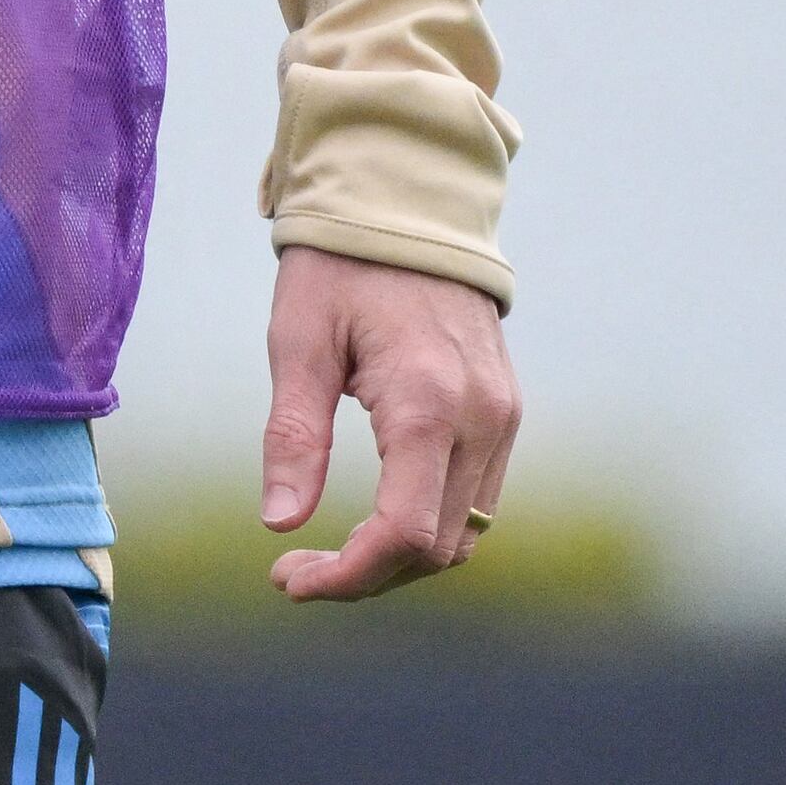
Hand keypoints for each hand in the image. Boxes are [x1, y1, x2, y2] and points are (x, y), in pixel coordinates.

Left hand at [261, 244, 519, 600]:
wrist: (407, 205)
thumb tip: (279, 521)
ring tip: (326, 553)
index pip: (404, 534)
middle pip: (438, 549)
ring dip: (398, 560)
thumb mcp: (298, 341)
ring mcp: (503, 419)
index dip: (349, 575)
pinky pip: (476, 500)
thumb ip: (294, 434)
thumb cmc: (339, 266)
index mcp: (428, 404)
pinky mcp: (506, 413)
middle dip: (366, 576)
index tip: (287, 579)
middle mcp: (482, 421)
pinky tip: (373, 518)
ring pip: (464, 535)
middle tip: (293, 572)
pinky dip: (428, 526)